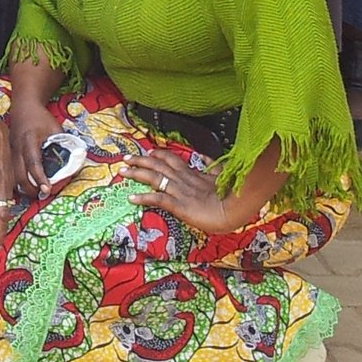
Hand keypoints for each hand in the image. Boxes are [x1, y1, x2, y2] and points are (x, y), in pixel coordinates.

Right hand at [3, 93, 64, 195]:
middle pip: (19, 174)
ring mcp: (11, 151)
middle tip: (41, 195)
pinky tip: (26, 184)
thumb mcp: (55, 129)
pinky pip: (11, 170)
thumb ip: (62, 145)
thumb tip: (73, 163)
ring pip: (12, 175)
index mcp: (30, 141)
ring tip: (35, 192)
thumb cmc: (41, 118)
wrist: (24, 107)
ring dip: (23, 186)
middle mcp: (17, 147)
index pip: (34, 163)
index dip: (40, 178)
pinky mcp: (8, 153)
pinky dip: (18, 180)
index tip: (47, 190)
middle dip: (30, 189)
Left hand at [125, 150, 243, 233]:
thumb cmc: (234, 197)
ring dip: (137, 173)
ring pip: (154, 177)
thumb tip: (210, 157)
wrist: (238, 209)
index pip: (172, 159)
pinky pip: (158, 199)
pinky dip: (143, 197)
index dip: (159, 155)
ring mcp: (181, 191)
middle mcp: (184, 179)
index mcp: (194, 174)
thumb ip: (215, 168)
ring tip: (123, 171)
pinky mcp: (180, 205)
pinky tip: (131, 197)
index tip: (150, 152)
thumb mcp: (224, 178)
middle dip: (141, 160)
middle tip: (126, 158)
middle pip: (158, 164)